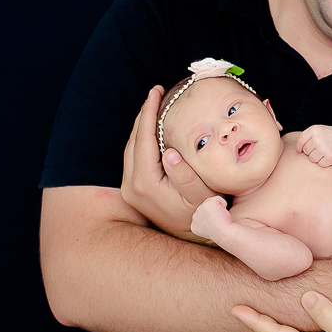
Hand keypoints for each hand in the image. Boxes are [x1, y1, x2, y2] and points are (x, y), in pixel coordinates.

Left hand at [121, 86, 217, 240]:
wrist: (191, 240)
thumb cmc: (201, 216)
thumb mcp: (201, 197)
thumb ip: (186, 176)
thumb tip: (169, 152)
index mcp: (145, 183)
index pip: (143, 139)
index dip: (149, 113)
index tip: (156, 92)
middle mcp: (132, 185)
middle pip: (134, 140)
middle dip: (144, 114)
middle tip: (156, 92)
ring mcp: (130, 189)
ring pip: (132, 148)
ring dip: (142, 126)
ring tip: (155, 106)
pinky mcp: (133, 191)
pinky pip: (134, 157)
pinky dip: (142, 139)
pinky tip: (154, 130)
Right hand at [190, 195, 231, 242]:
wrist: (224, 233)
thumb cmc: (222, 233)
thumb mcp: (211, 229)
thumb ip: (207, 222)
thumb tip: (210, 214)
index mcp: (194, 226)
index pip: (204, 216)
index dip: (213, 219)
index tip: (216, 226)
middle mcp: (195, 216)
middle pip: (207, 208)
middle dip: (215, 213)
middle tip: (219, 222)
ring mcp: (199, 209)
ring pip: (212, 202)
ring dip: (218, 209)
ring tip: (220, 218)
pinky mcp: (207, 203)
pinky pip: (218, 199)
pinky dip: (223, 204)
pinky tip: (222, 213)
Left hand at [296, 125, 331, 166]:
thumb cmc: (330, 136)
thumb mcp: (318, 131)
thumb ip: (306, 137)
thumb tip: (296, 151)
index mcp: (314, 130)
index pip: (300, 142)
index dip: (299, 148)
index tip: (300, 151)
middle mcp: (318, 138)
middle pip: (306, 152)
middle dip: (312, 152)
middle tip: (321, 148)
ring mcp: (324, 148)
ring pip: (312, 159)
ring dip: (318, 158)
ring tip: (325, 152)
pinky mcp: (330, 157)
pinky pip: (321, 164)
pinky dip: (325, 162)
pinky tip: (330, 156)